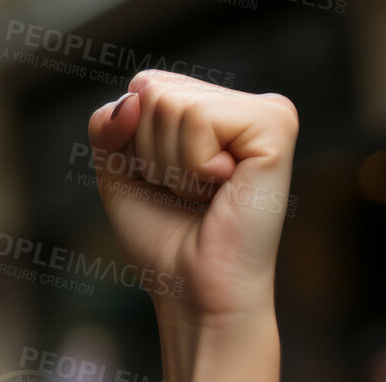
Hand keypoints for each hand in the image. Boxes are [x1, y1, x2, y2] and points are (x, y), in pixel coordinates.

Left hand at [85, 70, 298, 381]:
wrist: (193, 290)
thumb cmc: (163, 238)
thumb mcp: (117, 172)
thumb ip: (109, 124)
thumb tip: (137, 93)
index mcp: (213, 110)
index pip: (143, 88)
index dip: (131, 143)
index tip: (164, 183)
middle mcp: (243, 104)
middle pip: (152, 90)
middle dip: (148, 153)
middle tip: (186, 193)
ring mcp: (265, 111)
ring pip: (169, 103)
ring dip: (170, 164)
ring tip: (204, 194)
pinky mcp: (276, 124)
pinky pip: (199, 118)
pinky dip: (192, 164)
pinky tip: (223, 188)